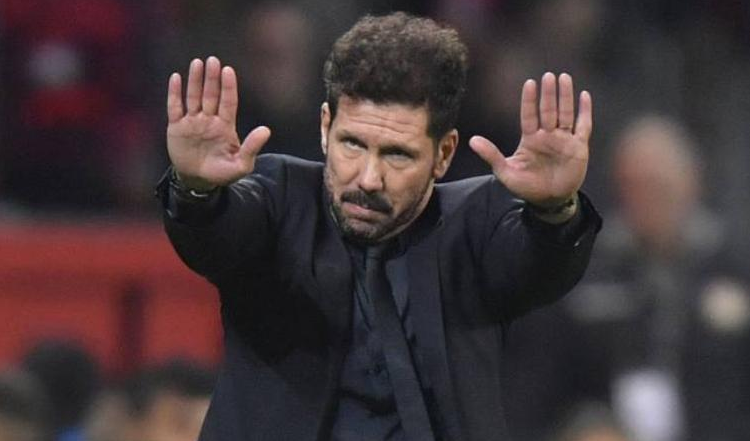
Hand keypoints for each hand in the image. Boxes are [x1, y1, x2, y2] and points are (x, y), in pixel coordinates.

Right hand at [167, 56, 270, 190]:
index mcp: (225, 126)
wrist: (199, 182)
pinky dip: (175, 93)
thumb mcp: (241, 165)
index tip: (228, 70)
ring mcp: (192, 122)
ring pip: (194, 97)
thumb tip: (266, 130)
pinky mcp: (177, 128)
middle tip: (213, 60)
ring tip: (197, 63)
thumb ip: (252, 147)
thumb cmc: (222, 173)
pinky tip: (176, 77)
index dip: (228, 86)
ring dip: (195, 81)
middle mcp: (209, 120)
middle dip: (212, 78)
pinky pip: (175, 107)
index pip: (228, 102)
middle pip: (211, 95)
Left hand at [469, 72, 591, 207]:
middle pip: (548, 110)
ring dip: (565, 97)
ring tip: (564, 77)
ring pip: (565, 113)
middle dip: (548, 94)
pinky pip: (583, 126)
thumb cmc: (526, 187)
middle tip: (548, 76)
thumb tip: (472, 140)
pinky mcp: (579, 147)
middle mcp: (547, 136)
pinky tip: (584, 96)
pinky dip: (585, 112)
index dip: (529, 100)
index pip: (529, 115)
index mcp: (530, 139)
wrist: (548, 202)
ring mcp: (564, 140)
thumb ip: (491, 155)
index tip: (529, 83)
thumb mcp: (506, 172)